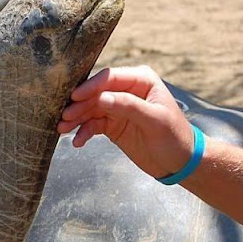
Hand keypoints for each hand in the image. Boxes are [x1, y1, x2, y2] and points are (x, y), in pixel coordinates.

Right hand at [58, 66, 193, 178]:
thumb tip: (100, 98)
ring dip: (76, 119)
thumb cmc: (175, 137)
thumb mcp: (154, 120)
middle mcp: (126, 90)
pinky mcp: (112, 124)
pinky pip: (92, 125)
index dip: (91, 87)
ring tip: (63, 129)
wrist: (179, 163)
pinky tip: (77, 142)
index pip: (110, 78)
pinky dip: (83, 132)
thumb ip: (128, 106)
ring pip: (90, 109)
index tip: (75, 97)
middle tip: (64, 116)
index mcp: (140, 80)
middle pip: (95, 93)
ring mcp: (117, 107)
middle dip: (79, 105)